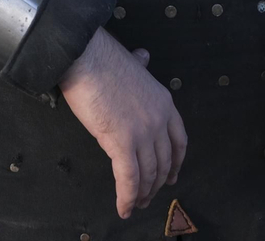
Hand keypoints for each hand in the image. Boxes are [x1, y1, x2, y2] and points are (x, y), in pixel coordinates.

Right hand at [60, 29, 187, 217]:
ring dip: (142, 194)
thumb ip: (141, 65)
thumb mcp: (131, 62)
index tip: (171, 176)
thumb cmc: (102, 57)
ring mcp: (142, 132)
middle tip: (149, 197)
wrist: (85, 56)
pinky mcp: (122, 142)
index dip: (176, 163)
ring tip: (135, 205)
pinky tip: (124, 207)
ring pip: (148, 174)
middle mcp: (158, 120)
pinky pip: (129, 178)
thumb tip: (144, 56)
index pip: (178, 141)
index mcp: (164, 103)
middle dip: (156, 183)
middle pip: (163, 162)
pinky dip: (127, 197)